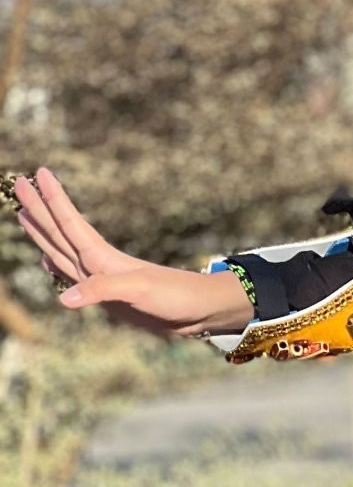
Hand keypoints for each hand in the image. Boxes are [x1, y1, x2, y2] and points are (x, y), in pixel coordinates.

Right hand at [11, 169, 253, 337]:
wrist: (199, 312)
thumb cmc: (175, 297)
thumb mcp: (139, 291)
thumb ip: (102, 291)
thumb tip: (64, 299)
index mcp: (103, 258)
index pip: (70, 223)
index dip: (53, 200)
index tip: (38, 174)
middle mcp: (98, 264)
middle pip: (59, 231)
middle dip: (39, 209)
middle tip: (19, 182)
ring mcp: (101, 278)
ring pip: (61, 249)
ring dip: (42, 233)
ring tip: (24, 214)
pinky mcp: (107, 295)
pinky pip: (72, 276)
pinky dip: (56, 266)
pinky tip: (47, 260)